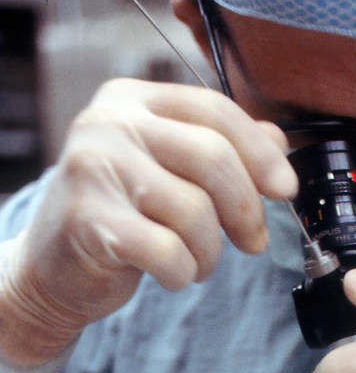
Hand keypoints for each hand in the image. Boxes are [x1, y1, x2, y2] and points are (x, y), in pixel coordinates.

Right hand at [0, 78, 296, 366]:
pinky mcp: (88, 221)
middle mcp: (108, 123)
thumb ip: (222, 148)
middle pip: (213, 157)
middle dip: (246, 209)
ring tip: (198, 261)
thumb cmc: (120, 215)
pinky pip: (169, 252)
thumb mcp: (169, 170)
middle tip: (252, 241)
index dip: (260, 152)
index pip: (215, 110)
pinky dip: (183, 272)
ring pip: (195, 211)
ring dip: (210, 251)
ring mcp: (93, 169)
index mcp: (132, 99)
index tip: (285, 188)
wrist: (54, 267)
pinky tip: (172, 273)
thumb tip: (279, 142)